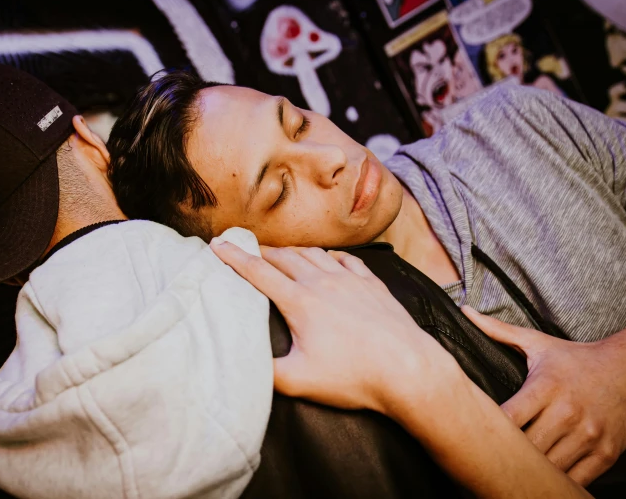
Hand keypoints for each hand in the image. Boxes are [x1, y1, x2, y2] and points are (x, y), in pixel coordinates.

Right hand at [210, 240, 459, 413]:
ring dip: (293, 250)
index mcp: (300, 302)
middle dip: (261, 250)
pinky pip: (347, 259)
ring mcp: (350, 280)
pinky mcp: (373, 285)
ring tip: (282, 253)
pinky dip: (330, 255)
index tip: (217, 244)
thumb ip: (266, 372)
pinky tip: (329, 258)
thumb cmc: (354, 377)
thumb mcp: (300, 381)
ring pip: (314, 254)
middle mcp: (322, 283)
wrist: (408, 368)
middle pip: (284, 257)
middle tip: (246, 247)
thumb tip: (242, 364)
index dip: (234, 257)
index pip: (258, 272)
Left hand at [462, 306, 625, 485]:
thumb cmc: (576, 358)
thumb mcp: (538, 343)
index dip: (490, 429)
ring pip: (549, 466)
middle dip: (508, 452)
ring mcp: (588, 435)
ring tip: (515, 466)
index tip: (477, 432)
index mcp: (545, 387)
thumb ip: (498, 331)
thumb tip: (466, 311)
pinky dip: (557, 480)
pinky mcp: (605, 454)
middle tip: (491, 454)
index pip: (509, 417)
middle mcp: (567, 412)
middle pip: (526, 446)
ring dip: (531, 469)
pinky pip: (576, 479)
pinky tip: (544, 473)